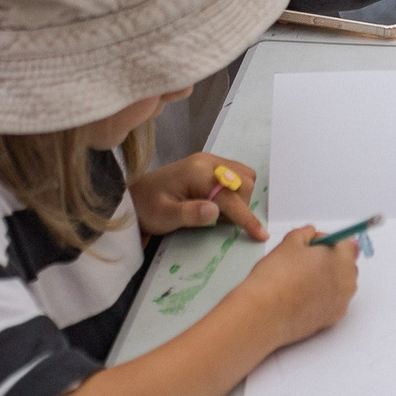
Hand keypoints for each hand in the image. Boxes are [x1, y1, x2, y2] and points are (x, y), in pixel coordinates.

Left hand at [129, 151, 266, 240]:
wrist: (136, 197)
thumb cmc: (148, 209)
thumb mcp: (164, 217)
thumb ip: (190, 214)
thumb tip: (216, 211)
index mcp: (198, 172)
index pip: (230, 196)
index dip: (246, 217)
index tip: (260, 234)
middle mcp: (208, 161)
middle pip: (244, 182)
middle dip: (240, 205)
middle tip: (219, 221)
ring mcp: (210, 161)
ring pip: (244, 177)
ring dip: (239, 198)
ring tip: (218, 213)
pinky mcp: (210, 165)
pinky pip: (237, 175)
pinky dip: (235, 191)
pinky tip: (218, 203)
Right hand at [232, 224, 359, 347]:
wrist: (265, 314)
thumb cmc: (276, 280)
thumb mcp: (289, 243)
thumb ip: (305, 233)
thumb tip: (310, 234)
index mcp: (342, 258)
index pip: (344, 242)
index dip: (326, 241)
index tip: (312, 244)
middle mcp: (348, 281)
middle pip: (344, 264)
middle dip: (328, 260)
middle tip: (304, 261)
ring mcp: (341, 302)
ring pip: (339, 284)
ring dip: (326, 279)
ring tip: (300, 280)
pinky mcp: (332, 319)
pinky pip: (332, 302)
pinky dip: (322, 298)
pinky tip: (302, 296)